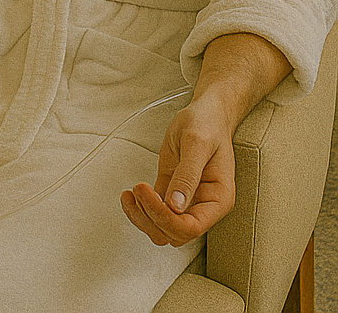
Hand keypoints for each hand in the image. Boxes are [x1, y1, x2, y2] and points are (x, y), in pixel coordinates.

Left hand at [121, 95, 235, 246]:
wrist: (205, 113)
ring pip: (162, 229)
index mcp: (218, 199)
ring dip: (142, 217)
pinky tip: (129, 195)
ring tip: (129, 195)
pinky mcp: (170, 192)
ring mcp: (187, 201)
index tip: (146, 191)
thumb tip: (175, 206)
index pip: (192, 227)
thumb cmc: (206, 124)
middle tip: (138, 188)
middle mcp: (203, 206)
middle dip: (151, 217)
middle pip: (175, 233)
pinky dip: (139, 209)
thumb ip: (187, 174)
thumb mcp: (197, 143)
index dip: (166, 217)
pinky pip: (154, 213)